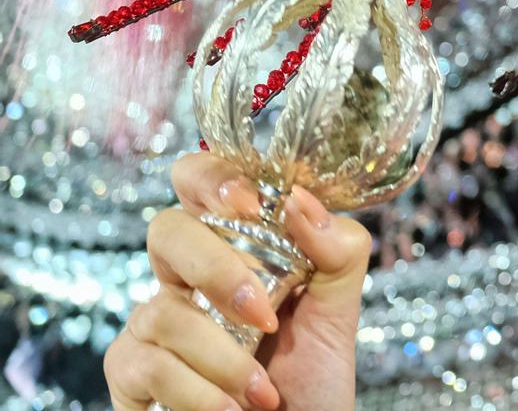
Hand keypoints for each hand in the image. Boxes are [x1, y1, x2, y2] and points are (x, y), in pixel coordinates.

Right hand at [105, 153, 371, 410]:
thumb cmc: (310, 370)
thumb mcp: (338, 304)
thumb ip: (337, 248)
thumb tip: (300, 202)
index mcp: (231, 244)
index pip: (199, 180)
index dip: (213, 177)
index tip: (252, 202)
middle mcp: (183, 276)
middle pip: (166, 231)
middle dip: (217, 269)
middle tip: (262, 311)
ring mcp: (151, 323)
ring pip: (164, 311)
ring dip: (225, 357)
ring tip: (263, 392)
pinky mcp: (130, 373)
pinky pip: (148, 365)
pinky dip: (199, 391)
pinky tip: (232, 408)